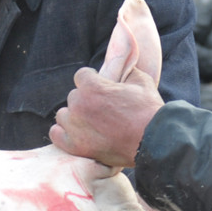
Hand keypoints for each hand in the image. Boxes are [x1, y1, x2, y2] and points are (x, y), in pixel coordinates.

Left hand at [49, 64, 163, 169]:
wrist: (155, 141)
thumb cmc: (149, 110)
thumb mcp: (140, 80)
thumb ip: (125, 69)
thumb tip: (122, 63)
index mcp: (92, 86)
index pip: (81, 76)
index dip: (93, 82)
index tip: (101, 90)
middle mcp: (79, 104)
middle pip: (74, 97)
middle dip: (86, 101)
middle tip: (102, 111)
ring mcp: (75, 126)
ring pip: (64, 115)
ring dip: (74, 117)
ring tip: (91, 124)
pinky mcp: (75, 146)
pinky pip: (56, 134)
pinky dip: (64, 133)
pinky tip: (77, 134)